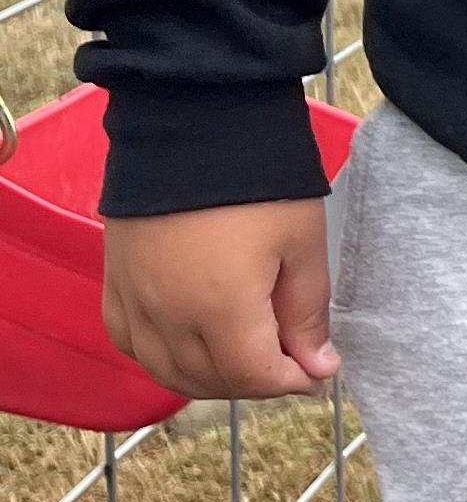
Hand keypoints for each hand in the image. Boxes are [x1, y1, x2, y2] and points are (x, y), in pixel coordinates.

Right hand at [102, 199, 339, 400]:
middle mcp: (169, 316)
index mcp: (220, 309)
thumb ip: (308, 312)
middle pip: (211, 380)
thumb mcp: (301, 241)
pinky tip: (186, 344)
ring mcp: (134, 300)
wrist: (194, 119)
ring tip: (245, 358)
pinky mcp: (114, 281)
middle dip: (255, 382)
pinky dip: (159, 356)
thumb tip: (317, 368)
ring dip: (209, 378)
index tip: (318, 370)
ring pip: (166, 371)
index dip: (292, 381)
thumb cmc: (258, 177)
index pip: (255, 377)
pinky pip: (129, 342)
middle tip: (289, 362)